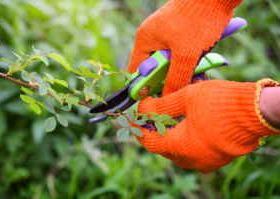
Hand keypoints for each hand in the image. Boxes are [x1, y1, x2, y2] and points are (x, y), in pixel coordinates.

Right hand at [128, 0, 242, 95]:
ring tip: (198, 74)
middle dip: (169, 79)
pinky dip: (190, 61)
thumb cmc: (198, 19)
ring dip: (183, 70)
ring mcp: (168, 34)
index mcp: (145, 40)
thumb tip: (168, 97)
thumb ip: (176, 79)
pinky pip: (181, 53)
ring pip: (171, 61)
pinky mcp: (181, 32)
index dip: (143, 85)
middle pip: (156, 67)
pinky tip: (203, 63)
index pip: (136, 69)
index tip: (156, 97)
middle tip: (183, 86)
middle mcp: (153, 37)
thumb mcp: (186, 55)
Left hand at [131, 79, 279, 173]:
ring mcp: (205, 161)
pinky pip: (192, 150)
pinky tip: (182, 123)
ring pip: (177, 148)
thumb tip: (142, 108)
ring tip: (163, 116)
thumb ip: (160, 106)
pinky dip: (183, 137)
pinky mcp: (216, 158)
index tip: (130, 116)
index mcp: (180, 148)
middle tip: (146, 114)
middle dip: (152, 130)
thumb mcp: (185, 98)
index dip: (137, 127)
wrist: (257, 111)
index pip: (149, 141)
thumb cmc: (220, 103)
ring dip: (168, 133)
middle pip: (162, 146)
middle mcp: (191, 160)